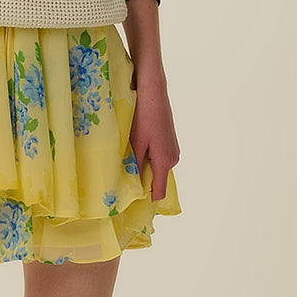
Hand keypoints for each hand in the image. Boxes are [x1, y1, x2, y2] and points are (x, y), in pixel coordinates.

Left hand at [129, 74, 179, 202]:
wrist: (153, 90)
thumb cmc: (144, 115)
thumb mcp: (136, 142)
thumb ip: (136, 165)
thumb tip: (134, 186)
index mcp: (165, 161)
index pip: (159, 191)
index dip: (148, 200)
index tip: (134, 206)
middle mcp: (172, 158)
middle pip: (157, 179)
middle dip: (143, 180)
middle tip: (124, 178)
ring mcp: (173, 149)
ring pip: (156, 166)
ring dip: (144, 166)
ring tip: (129, 159)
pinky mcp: (170, 140)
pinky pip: (158, 156)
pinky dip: (148, 156)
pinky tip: (137, 146)